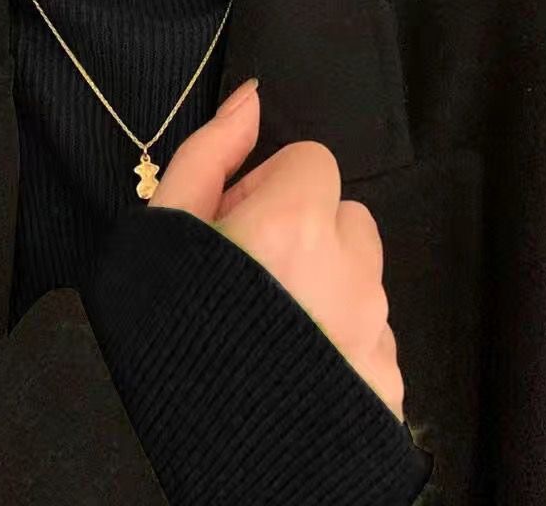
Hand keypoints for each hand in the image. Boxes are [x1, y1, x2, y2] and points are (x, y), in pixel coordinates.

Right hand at [149, 78, 404, 421]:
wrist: (173, 447)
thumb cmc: (160, 328)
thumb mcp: (164, 227)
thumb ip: (211, 151)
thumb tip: (251, 96)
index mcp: (294, 225)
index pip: (312, 162)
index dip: (268, 188)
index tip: (237, 226)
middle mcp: (349, 274)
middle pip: (347, 217)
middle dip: (308, 231)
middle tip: (255, 276)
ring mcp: (372, 333)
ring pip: (364, 277)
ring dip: (327, 286)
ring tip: (273, 327)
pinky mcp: (384, 385)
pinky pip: (373, 335)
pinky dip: (343, 341)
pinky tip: (297, 368)